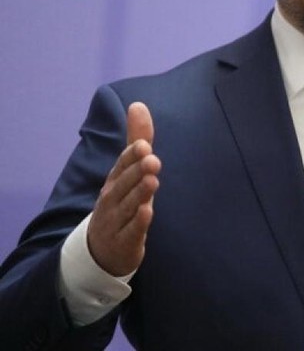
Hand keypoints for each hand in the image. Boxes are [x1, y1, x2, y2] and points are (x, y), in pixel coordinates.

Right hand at [87, 102, 160, 276]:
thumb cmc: (120, 201)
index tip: (144, 144)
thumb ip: (137, 139)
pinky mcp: (124, 242)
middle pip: (124, 184)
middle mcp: (112, 199)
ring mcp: (116, 221)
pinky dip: (138, 223)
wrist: (101, 249)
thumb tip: (138, 104)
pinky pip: (131, 232)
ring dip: (139, 194)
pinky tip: (147, 213)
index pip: (122, 165)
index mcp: (115, 180)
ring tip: (152, 180)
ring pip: (127, 207)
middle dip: (136, 171)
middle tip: (152, 159)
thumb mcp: (128, 172)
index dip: (132, 156)